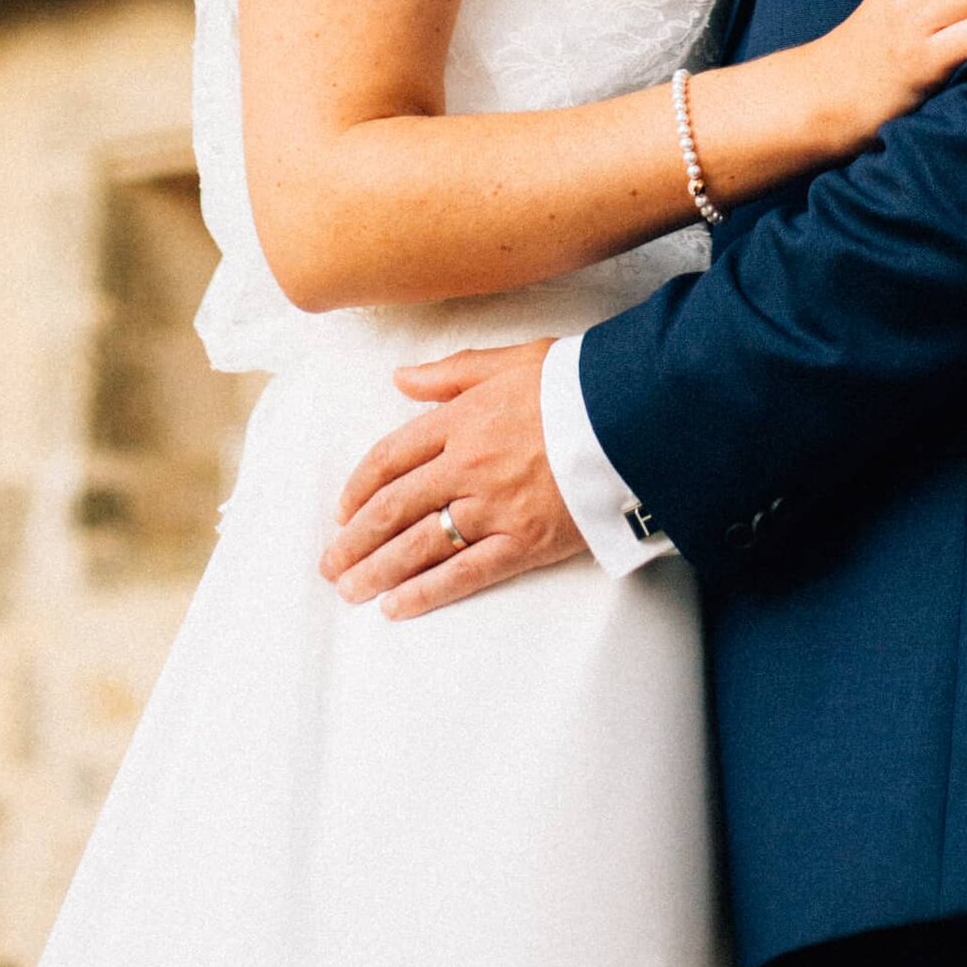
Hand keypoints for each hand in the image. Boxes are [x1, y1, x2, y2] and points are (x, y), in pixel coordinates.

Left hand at [320, 337, 582, 619]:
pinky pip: (465, 573)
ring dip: (376, 570)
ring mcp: (494, 506)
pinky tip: (396, 606)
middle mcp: (467, 464)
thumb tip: (400, 377)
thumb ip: (452, 373)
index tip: (342, 510)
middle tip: (330, 564)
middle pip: (393, 507)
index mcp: (461, 419)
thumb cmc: (579, 383)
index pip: (390, 457)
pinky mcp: (525, 541)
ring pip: (418, 544)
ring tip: (349, 591)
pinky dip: (426, 592)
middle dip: (354, 539)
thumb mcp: (512, 360)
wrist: (636, 414)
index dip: (358, 487)